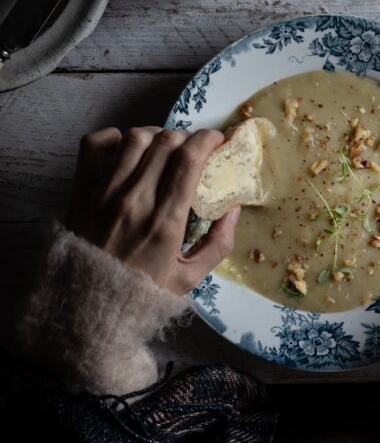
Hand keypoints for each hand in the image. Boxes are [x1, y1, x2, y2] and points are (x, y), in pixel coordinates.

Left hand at [66, 126, 239, 294]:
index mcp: (164, 222)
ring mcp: (103, 192)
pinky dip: (113, 138)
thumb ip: (218, 244)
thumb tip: (234, 209)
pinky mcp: (81, 190)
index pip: (188, 160)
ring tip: (161, 150)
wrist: (87, 307)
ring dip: (154, 135)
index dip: (207, 140)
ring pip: (134, 137)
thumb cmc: (140, 293)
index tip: (216, 141)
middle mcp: (133, 201)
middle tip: (191, 150)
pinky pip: (95, 143)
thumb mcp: (189, 278)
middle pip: (165, 141)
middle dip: (185, 137)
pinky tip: (125, 152)